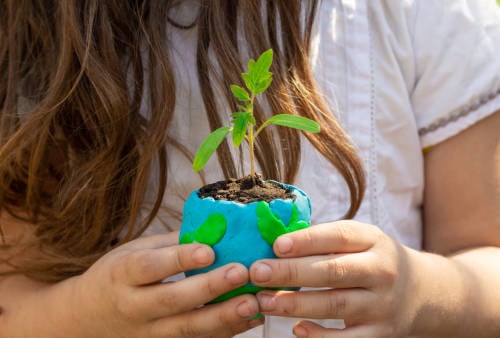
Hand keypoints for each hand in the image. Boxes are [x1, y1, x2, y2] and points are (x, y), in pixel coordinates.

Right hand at [66, 232, 261, 337]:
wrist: (85, 319)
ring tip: (252, 302)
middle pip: (172, 300)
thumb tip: (213, 227)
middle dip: (209, 288)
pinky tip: (248, 319)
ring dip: (223, 317)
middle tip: (241, 272)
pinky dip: (224, 333)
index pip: (150, 267)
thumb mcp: (132, 251)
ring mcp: (147, 333)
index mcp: (122, 274)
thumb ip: (170, 244)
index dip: (179, 259)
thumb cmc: (116, 276)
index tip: (209, 250)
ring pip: (186, 329)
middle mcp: (133, 306)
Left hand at [249, 221, 421, 337]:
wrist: (423, 292)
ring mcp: (382, 305)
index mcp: (373, 241)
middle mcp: (381, 271)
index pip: (338, 236)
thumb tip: (276, 245)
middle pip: (333, 271)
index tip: (276, 245)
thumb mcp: (362, 240)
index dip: (306, 240)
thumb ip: (326, 240)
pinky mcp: (380, 334)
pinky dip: (320, 336)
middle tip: (257, 272)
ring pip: (334, 305)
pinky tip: (297, 330)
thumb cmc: (375, 260)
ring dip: (295, 304)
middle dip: (291, 272)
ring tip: (264, 300)